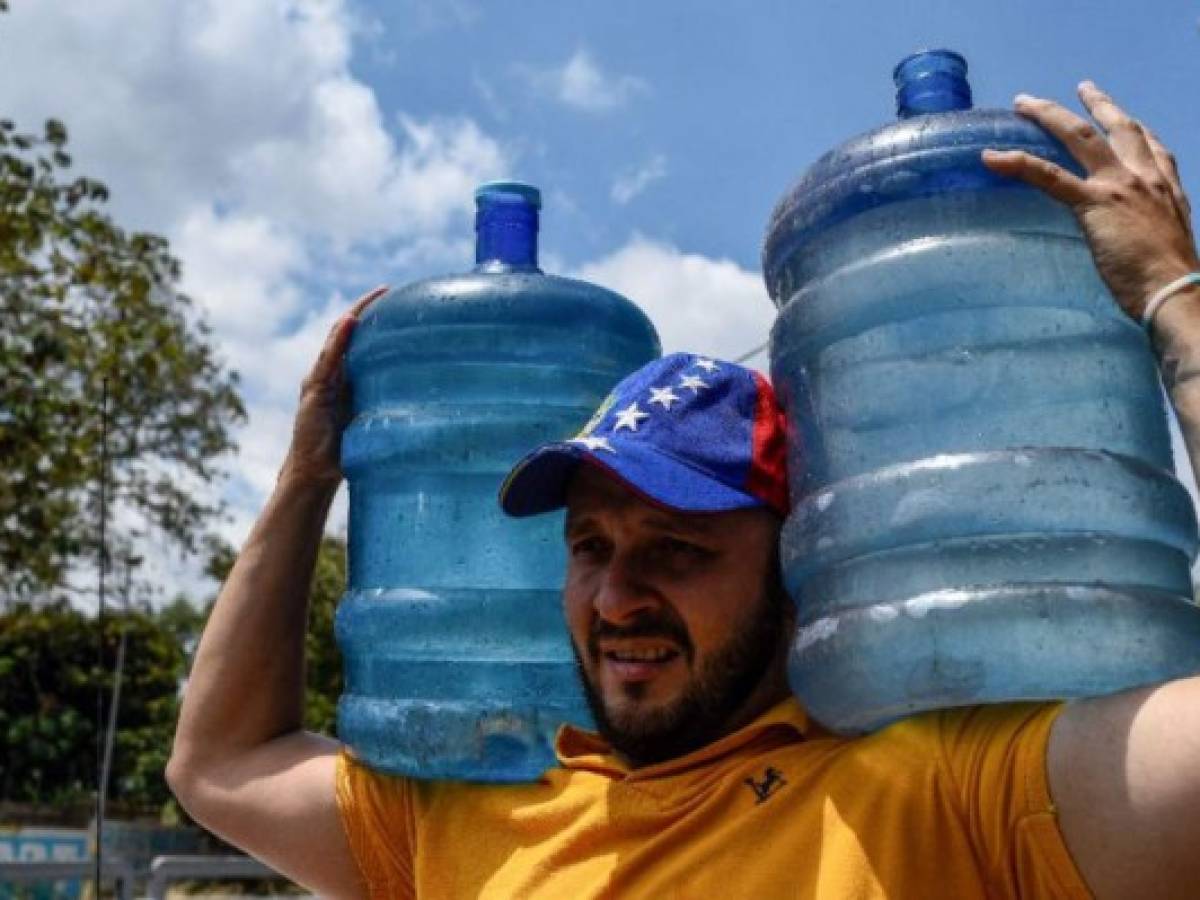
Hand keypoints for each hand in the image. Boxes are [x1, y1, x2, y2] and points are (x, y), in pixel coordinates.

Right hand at [280, 285, 388, 487]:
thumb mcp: (373, 426)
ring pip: (336, 340)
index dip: (374, 320)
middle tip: (388, 289)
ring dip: (353, 317)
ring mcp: (320, 380)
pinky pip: (327, 360)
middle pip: (347, 333)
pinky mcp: (314, 391)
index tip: (397, 300)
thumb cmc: (346, 452)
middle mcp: (331, 374)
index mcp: (346, 379)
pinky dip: (338, 340)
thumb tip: (432, 408)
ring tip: (372, 298)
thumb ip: (390, 411)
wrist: (315, 472)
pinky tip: (350, 323)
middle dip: (365, 309)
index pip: (359, 341)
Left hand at [982, 81, 1198, 320]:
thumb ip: (1150, 232)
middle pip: (1117, 128)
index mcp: (1166, 189)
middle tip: (1081, 87)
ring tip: (1023, 103)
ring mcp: (1118, 186)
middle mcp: (1144, 178)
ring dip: (1048, 115)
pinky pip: (1048, 176)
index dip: (1135, 128)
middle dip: (1096, 104)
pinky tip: (992, 157)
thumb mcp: (1168, 244)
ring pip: (1078, 137)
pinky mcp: (1093, 203)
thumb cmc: (1169, 281)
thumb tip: (1138, 242)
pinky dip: (1017, 163)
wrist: (1174, 290)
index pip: (1151, 147)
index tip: (1122, 116)